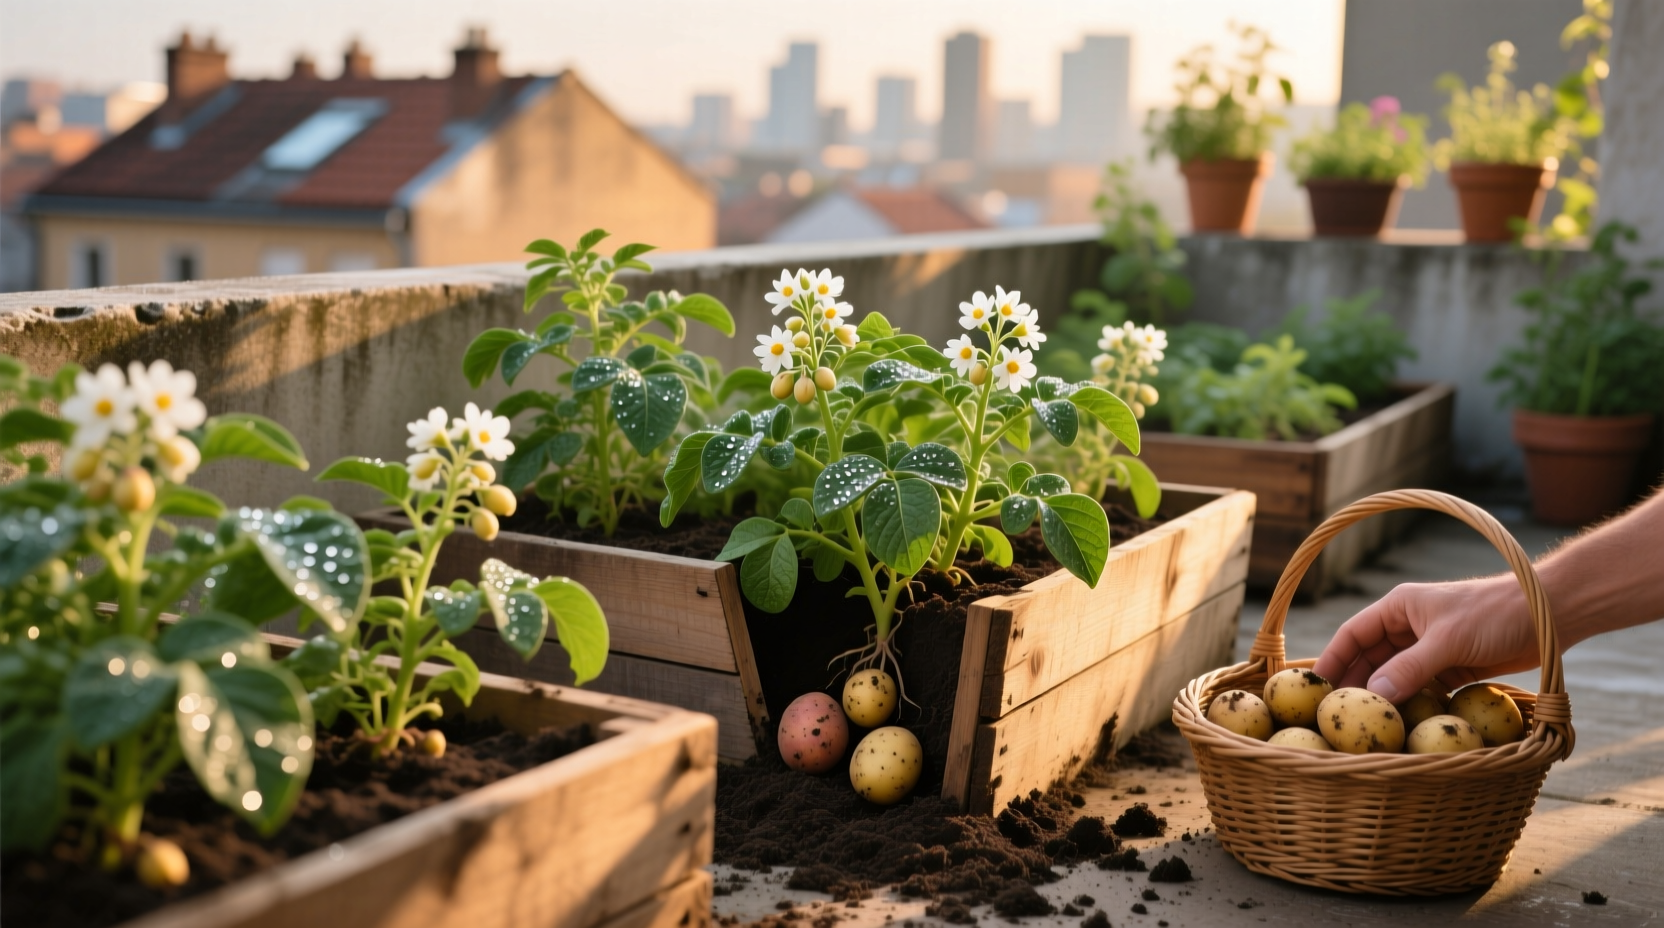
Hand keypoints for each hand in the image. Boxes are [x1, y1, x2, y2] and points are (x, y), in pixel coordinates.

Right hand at [1312, 575, 1541, 701]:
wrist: (1551, 613)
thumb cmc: (1496, 614)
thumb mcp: (1448, 639)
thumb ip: (1410, 668)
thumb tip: (1375, 696)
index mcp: (1398, 608)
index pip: (1353, 634)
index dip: (1332, 659)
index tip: (1314, 688)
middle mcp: (1408, 628)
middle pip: (1369, 659)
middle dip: (1355, 685)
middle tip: (1337, 716)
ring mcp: (1429, 650)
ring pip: (1395, 677)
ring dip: (1384, 698)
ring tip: (1367, 725)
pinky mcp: (1451, 669)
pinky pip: (1421, 689)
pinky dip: (1411, 705)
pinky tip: (1402, 724)